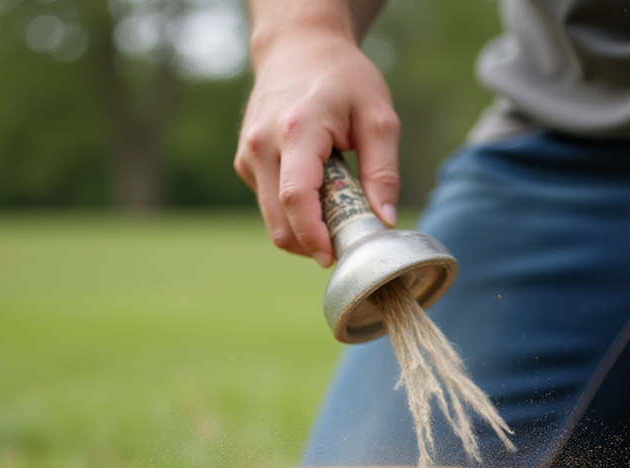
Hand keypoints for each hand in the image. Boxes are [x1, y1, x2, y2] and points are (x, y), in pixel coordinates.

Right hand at [234, 30, 399, 266]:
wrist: (298, 46)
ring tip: (338, 208)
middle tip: (348, 241)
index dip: (314, 236)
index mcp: (297, 131)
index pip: (297, 198)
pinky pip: (270, 205)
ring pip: (272, 219)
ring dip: (304, 230)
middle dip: (313, 244)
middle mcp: (262, 145)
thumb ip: (383, 171)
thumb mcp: (379, 117)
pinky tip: (319, 191)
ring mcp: (248, 155)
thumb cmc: (343, 78)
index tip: (335, 258)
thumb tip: (384, 220)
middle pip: (279, 221)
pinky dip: (294, 213)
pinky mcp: (246, 162)